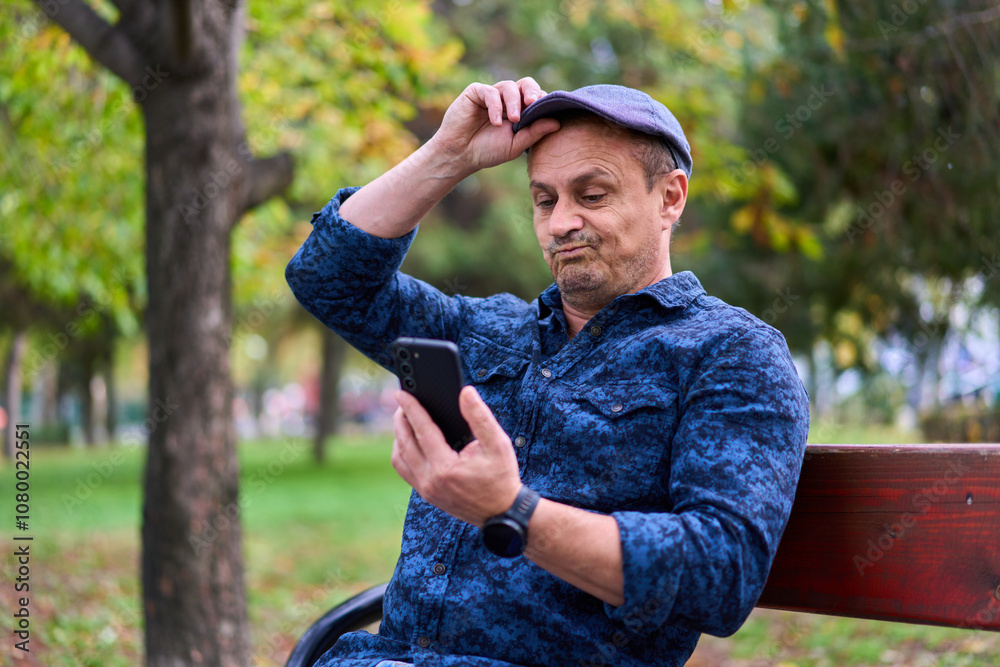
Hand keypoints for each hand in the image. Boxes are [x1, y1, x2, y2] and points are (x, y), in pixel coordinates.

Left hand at [391, 385, 521, 526]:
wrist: (502, 513)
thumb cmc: (502, 478)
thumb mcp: (498, 444)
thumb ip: (480, 416)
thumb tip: (465, 393)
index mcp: (445, 467)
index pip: (421, 430)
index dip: (411, 408)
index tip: (401, 393)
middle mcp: (430, 480)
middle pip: (404, 442)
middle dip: (401, 419)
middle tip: (402, 402)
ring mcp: (426, 490)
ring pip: (399, 458)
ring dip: (398, 437)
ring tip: (404, 420)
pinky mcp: (427, 495)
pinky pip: (404, 471)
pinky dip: (402, 453)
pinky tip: (409, 442)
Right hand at [427, 78, 560, 175]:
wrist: (460, 155)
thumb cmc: (487, 151)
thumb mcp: (516, 145)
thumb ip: (534, 133)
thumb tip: (558, 123)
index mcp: (520, 110)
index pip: (535, 97)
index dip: (542, 101)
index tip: (547, 110)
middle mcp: (507, 99)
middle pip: (526, 84)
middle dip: (532, 91)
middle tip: (533, 103)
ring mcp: (491, 94)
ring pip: (509, 87)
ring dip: (513, 103)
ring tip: (514, 120)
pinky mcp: (476, 92)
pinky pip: (489, 92)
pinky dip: (495, 106)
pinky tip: (495, 122)